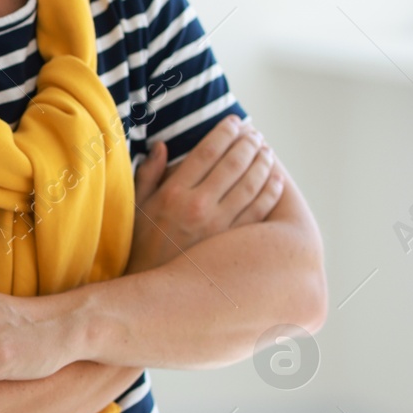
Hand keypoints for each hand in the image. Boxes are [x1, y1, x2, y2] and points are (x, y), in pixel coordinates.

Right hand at [128, 115, 282, 272]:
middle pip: (234, 163)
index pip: (208, 151)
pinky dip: (271, 191)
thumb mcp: (136, 206)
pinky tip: (275, 179)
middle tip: (255, 134)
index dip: (225, 132)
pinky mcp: (233, 243)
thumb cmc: (140, 246)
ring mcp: (219, 225)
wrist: (151, 290)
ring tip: (266, 151)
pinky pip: (260, 210)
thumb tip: (162, 146)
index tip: (235, 122)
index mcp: (173, 193)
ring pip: (252, 184)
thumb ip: (149, 174)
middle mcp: (198, 206)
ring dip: (263, 162)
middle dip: (248, 142)